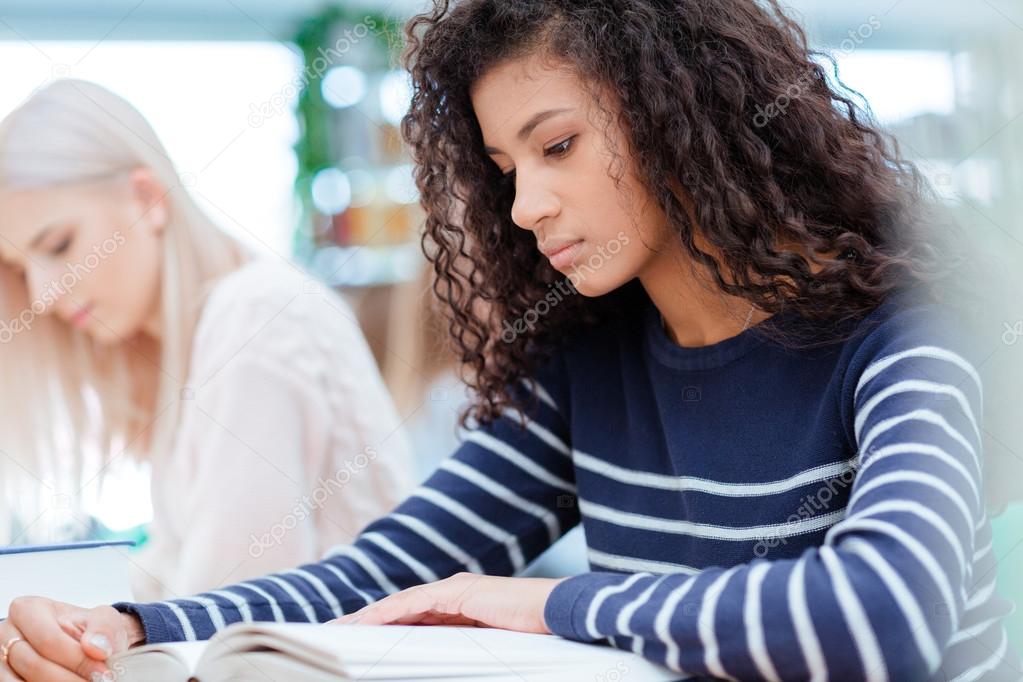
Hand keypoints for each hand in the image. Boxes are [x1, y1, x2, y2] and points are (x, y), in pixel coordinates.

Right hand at [1, 596, 145, 680]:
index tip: (102, 673)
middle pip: (34, 665)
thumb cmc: (89, 629)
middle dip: (68, 679)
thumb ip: (103, 629)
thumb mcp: (103, 619)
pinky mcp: (3, 679)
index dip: (77, 659)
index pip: (48, 639)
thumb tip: (97, 648)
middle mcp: (7, 634)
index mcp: (28, 610)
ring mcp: (1, 660)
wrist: (85, 645)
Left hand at [330, 574, 565, 632]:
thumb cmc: (535, 636)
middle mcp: (455, 594)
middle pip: (403, 609)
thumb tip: (436, 664)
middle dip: (369, 620)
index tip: (360, 638)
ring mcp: (456, 590)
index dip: (386, 626)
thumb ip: (463, 650)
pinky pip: (414, 602)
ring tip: (342, 629)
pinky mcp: (458, 591)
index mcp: (463, 608)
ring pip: (402, 604)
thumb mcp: (490, 648)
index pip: (415, 618)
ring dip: (370, 617)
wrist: (561, 615)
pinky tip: (366, 622)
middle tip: (338, 632)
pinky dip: (388, 612)